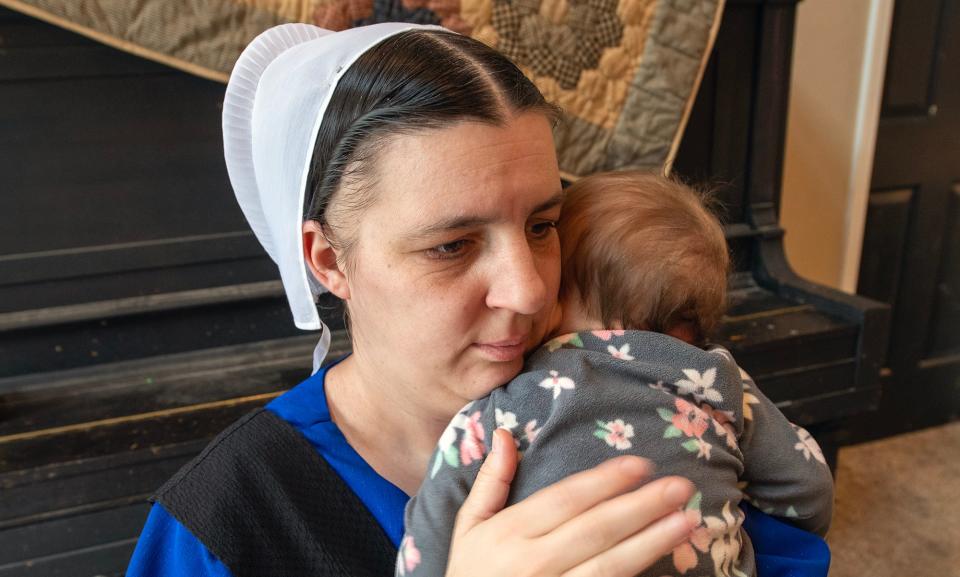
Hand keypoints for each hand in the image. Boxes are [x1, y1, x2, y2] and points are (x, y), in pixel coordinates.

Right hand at [446, 429, 696, 576]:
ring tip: (687, 522)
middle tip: (681, 486)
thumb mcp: (467, 527)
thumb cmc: (470, 575)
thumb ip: (490, 482)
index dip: (604, 481)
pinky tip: (666, 566)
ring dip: (652, 542)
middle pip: (595, 529)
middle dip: (641, 506)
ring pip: (609, 566)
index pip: (565, 500)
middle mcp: (532, 563)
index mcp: (508, 533)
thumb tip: (503, 434)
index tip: (640, 464)